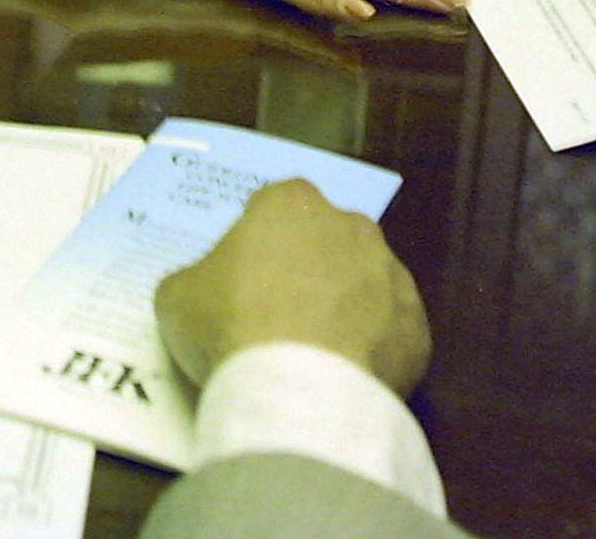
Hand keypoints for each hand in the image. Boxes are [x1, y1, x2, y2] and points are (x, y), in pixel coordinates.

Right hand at [155, 179, 430, 394]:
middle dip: (308, 269)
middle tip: (278, 316)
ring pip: (366, 286)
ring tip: (313, 355)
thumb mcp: (179, 295)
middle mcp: (351, 227)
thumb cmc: (231, 326)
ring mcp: (392, 277)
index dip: (257, 242)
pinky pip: (390, 336)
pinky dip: (372, 352)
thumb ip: (199, 278)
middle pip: (327, 241)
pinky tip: (343, 379)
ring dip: (345, 309)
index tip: (243, 278)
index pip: (275, 206)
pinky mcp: (416, 330)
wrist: (297, 393)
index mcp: (292, 203)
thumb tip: (211, 290)